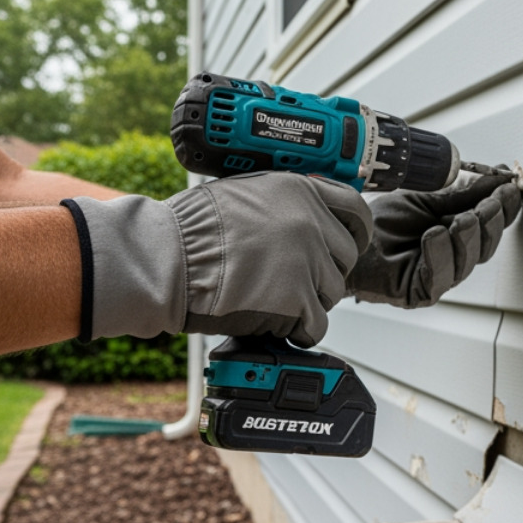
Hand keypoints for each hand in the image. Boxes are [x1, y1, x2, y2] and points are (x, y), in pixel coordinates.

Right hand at [65, 172, 372, 347]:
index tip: (349, 244)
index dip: (354, 232)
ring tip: (270, 297)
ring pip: (331, 294)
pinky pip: (315, 326)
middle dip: (322, 272)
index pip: (356, 211)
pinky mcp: (296, 303)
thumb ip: (286, 202)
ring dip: (307, 301)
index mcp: (301, 191)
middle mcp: (311, 225)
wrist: (166, 260)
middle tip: (291, 279)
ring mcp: (307, 264)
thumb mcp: (246, 193)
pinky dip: (298, 330)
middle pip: (345, 259)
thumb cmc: (190, 230)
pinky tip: (274, 322)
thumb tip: (312, 216)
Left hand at [348, 170, 522, 307]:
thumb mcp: (426, 198)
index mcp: (457, 233)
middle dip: (491, 223)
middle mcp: (453, 256)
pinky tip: (435, 235)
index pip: (490, 224)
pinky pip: (438, 277)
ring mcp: (439, 276)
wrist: (346, 236)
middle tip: (492, 203)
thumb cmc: (381, 222)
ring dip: (468, 238)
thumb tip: (497, 179)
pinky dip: (440, 254)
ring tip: (464, 219)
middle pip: (485, 245)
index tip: (510, 189)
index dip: (503, 208)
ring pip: (466, 262)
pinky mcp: (420, 291)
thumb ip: (461, 193)